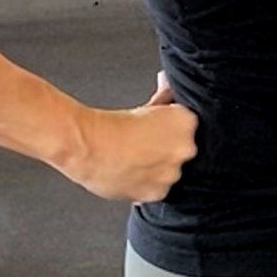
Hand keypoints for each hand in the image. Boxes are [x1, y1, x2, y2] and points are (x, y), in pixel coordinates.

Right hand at [64, 80, 197, 202]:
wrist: (87, 145)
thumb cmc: (110, 125)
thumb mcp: (143, 106)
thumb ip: (163, 98)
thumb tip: (167, 84)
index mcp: (186, 122)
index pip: (189, 127)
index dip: (172, 130)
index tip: (158, 132)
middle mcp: (186, 148)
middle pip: (182, 150)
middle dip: (166, 149)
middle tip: (143, 146)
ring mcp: (173, 172)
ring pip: (170, 172)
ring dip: (157, 168)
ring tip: (134, 160)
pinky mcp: (158, 192)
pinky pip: (157, 189)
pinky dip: (146, 184)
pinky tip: (131, 173)